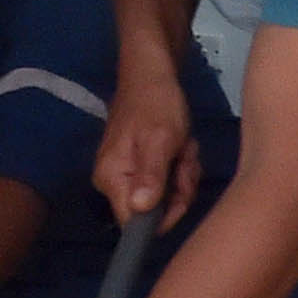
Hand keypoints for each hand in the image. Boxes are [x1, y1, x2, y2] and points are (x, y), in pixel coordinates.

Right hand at [94, 70, 195, 229]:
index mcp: (112, 179)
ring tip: (183, 147)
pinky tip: (182, 146)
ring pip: (167, 195)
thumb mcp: (160, 140)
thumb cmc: (156, 104)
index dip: (163, 216)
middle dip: (179, 188)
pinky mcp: (141, 167)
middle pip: (155, 210)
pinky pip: (167, 180)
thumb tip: (139, 210)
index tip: (181, 191)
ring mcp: (129, 174)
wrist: (153, 74)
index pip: (134, 223)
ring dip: (183, 174)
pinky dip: (180, 165)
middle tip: (184, 158)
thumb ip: (151, 177)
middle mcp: (115, 182)